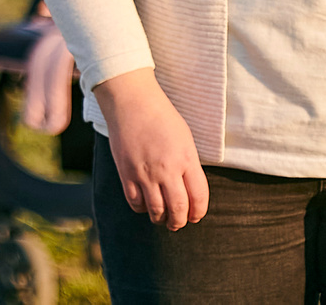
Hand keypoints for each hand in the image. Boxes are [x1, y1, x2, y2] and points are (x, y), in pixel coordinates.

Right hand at [91, 68, 208, 229]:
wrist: (131, 102)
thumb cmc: (161, 117)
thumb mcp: (185, 140)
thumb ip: (189, 166)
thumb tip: (190, 191)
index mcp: (186, 159)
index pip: (199, 198)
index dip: (198, 212)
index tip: (195, 217)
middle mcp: (167, 169)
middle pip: (178, 209)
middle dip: (180, 221)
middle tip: (178, 223)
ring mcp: (145, 172)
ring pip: (156, 210)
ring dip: (161, 219)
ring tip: (162, 218)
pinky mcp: (126, 172)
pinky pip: (135, 202)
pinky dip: (142, 208)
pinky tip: (145, 205)